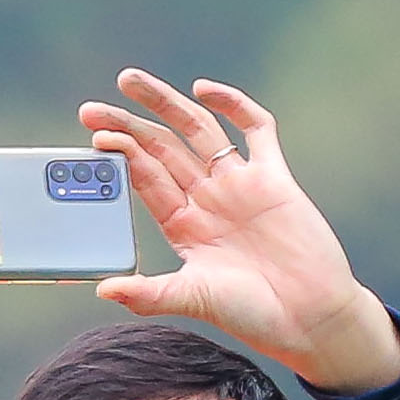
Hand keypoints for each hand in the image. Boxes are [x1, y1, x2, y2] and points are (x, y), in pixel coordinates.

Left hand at [80, 70, 399, 396]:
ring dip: (165, 104)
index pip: (145, 179)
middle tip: (90, 109)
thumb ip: (149, 294)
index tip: (94, 138)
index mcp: (183, 227)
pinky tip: (205, 90)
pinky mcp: (275, 178)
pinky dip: (234, 105)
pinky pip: (256, 130)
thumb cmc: (253, 315)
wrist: (310, 318)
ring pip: (198, 130)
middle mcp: (207, 200)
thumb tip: (103, 289)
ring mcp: (240, 185)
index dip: (120, 156)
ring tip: (129, 81)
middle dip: (128, 126)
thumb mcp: (194, 299)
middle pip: (162, 149)